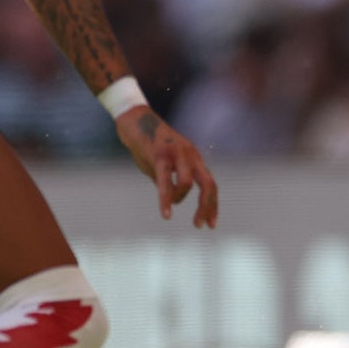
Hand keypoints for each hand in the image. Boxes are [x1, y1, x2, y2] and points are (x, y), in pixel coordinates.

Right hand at [116, 106, 219, 228]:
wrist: (135, 122)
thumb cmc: (149, 146)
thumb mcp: (165, 166)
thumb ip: (171, 181)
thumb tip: (172, 200)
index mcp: (195, 159)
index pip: (211, 184)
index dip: (213, 205)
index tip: (212, 224)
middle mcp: (191, 155)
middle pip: (208, 184)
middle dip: (206, 207)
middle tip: (200, 225)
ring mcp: (177, 154)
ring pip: (187, 183)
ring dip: (179, 199)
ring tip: (169, 204)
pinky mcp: (160, 155)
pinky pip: (165, 181)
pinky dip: (166, 199)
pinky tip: (166, 214)